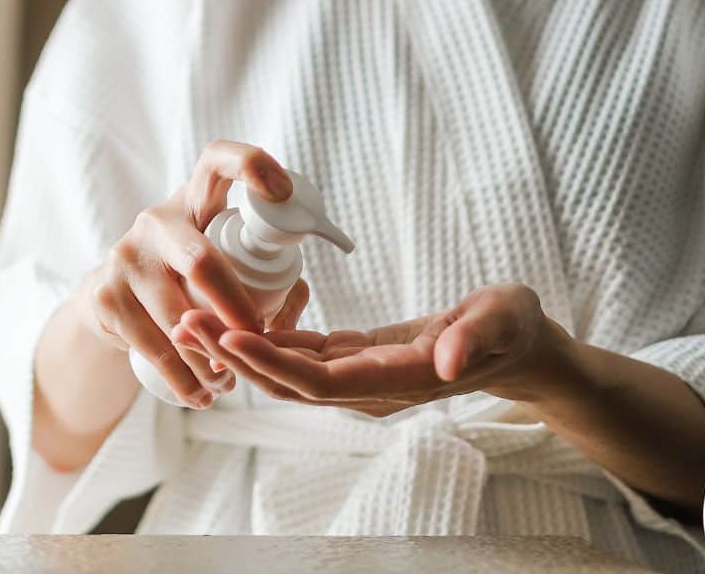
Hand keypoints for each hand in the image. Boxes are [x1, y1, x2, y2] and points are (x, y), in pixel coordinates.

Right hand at [77, 140, 308, 407]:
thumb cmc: (190, 276)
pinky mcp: (106, 297)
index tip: (282, 193)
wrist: (113, 299)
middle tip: (258, 340)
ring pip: (177, 317)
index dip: (251, 167)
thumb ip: (270, 275)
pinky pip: (153, 346)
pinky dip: (182, 378)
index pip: (218, 161)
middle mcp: (157, 221)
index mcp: (195, 200)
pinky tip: (199, 395)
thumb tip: (291, 309)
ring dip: (211, 359)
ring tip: (230, 383)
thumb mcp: (223, 258)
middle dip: (235, 308)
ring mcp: (125, 258)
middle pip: (202, 261)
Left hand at [171, 283, 578, 415]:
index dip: (274, 361)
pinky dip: (265, 339)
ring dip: (239, 349)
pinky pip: (300, 356)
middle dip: (236, 354)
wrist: (518, 348)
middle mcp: (369, 387)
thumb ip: (478, 336)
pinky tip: (231, 318)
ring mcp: (358, 377)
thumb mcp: (505, 319)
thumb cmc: (513, 328)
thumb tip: (449, 361)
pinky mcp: (354, 360)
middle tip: (187, 321)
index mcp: (397, 379)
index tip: (230, 334)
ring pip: (286, 371)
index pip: (321, 380)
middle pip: (288, 380)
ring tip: (192, 320)